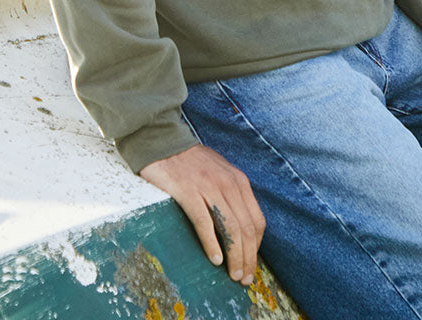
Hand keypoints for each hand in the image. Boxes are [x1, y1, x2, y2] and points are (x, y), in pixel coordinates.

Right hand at [139, 144, 265, 284]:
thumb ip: (232, 195)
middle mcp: (228, 183)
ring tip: (232, 275)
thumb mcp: (221, 174)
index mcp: (239, 181)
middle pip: (246, 228)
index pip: (257, 220)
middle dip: (248, 257)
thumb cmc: (192, 163)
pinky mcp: (188, 192)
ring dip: (234, 256)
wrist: (164, 143)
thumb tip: (241, 229)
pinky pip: (205, 222)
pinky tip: (214, 259)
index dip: (256, 247)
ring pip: (230, 228)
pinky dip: (211, 243)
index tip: (251, 265)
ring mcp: (209, 187)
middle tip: (243, 278)